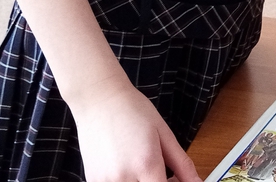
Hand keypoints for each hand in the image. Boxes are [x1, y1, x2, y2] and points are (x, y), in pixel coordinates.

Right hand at [71, 75, 200, 181]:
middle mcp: (123, 178)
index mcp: (146, 164)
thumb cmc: (132, 111)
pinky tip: (131, 168)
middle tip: (168, 175)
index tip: (177, 180)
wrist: (100, 101)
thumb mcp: (164, 134)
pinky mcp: (93, 180)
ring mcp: (105, 181)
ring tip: (147, 169)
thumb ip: (182, 164)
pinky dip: (128, 180)